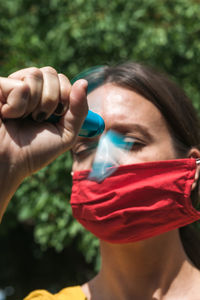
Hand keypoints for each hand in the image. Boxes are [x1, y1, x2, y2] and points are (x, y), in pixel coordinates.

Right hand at [0, 67, 87, 218]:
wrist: (8, 162)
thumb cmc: (34, 152)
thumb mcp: (66, 134)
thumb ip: (79, 110)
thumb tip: (84, 82)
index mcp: (44, 98)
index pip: (62, 79)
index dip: (66, 95)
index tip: (58, 115)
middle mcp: (29, 88)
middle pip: (51, 73)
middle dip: (51, 100)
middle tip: (39, 119)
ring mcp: (12, 85)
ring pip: (36, 75)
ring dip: (34, 105)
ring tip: (22, 118)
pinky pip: (20, 86)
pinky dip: (18, 106)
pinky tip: (8, 115)